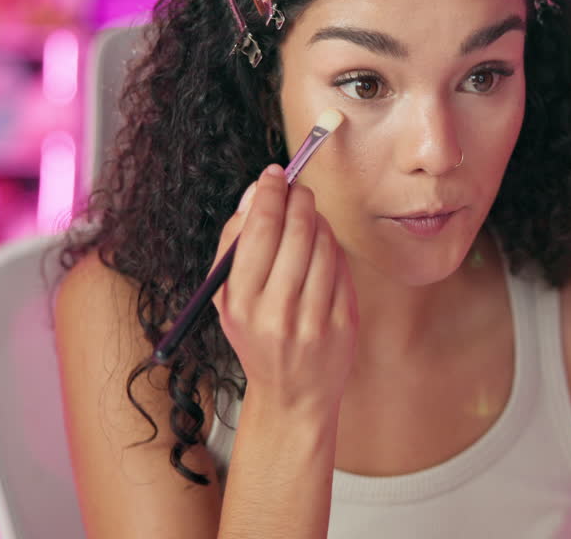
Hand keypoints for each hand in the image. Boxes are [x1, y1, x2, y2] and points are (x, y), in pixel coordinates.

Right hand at [211, 164, 357, 416]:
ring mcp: (313, 320)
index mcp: (239, 302)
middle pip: (296, 231)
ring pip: (324, 244)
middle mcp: (275, 312)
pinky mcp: (343, 324)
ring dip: (319, 221)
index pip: (258, 230)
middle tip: (298, 188)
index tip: (274, 174)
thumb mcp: (228, 298)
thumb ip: (233, 244)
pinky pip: (343, 268)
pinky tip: (324, 249)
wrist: (292, 396)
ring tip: (310, 219)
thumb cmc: (256, 336)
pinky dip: (334, 249)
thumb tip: (253, 193)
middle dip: (299, 199)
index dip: (269, 193)